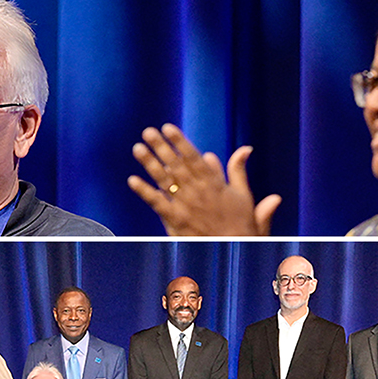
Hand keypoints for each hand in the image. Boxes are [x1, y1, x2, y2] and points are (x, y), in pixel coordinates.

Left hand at [128, 123, 281, 235]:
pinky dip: (144, 192)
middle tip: (147, 132)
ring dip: (150, 164)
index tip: (167, 127)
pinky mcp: (176, 221)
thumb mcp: (245, 195)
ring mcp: (185, 206)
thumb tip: (245, 148)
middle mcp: (198, 192)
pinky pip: (157, 204)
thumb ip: (239, 170)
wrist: (235, 251)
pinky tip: (132, 180)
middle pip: (176, 165)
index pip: (193, 158)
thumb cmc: (241, 225)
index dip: (179, 142)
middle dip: (161, 147)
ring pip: (165, 180)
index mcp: (214, 183)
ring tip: (138, 149)